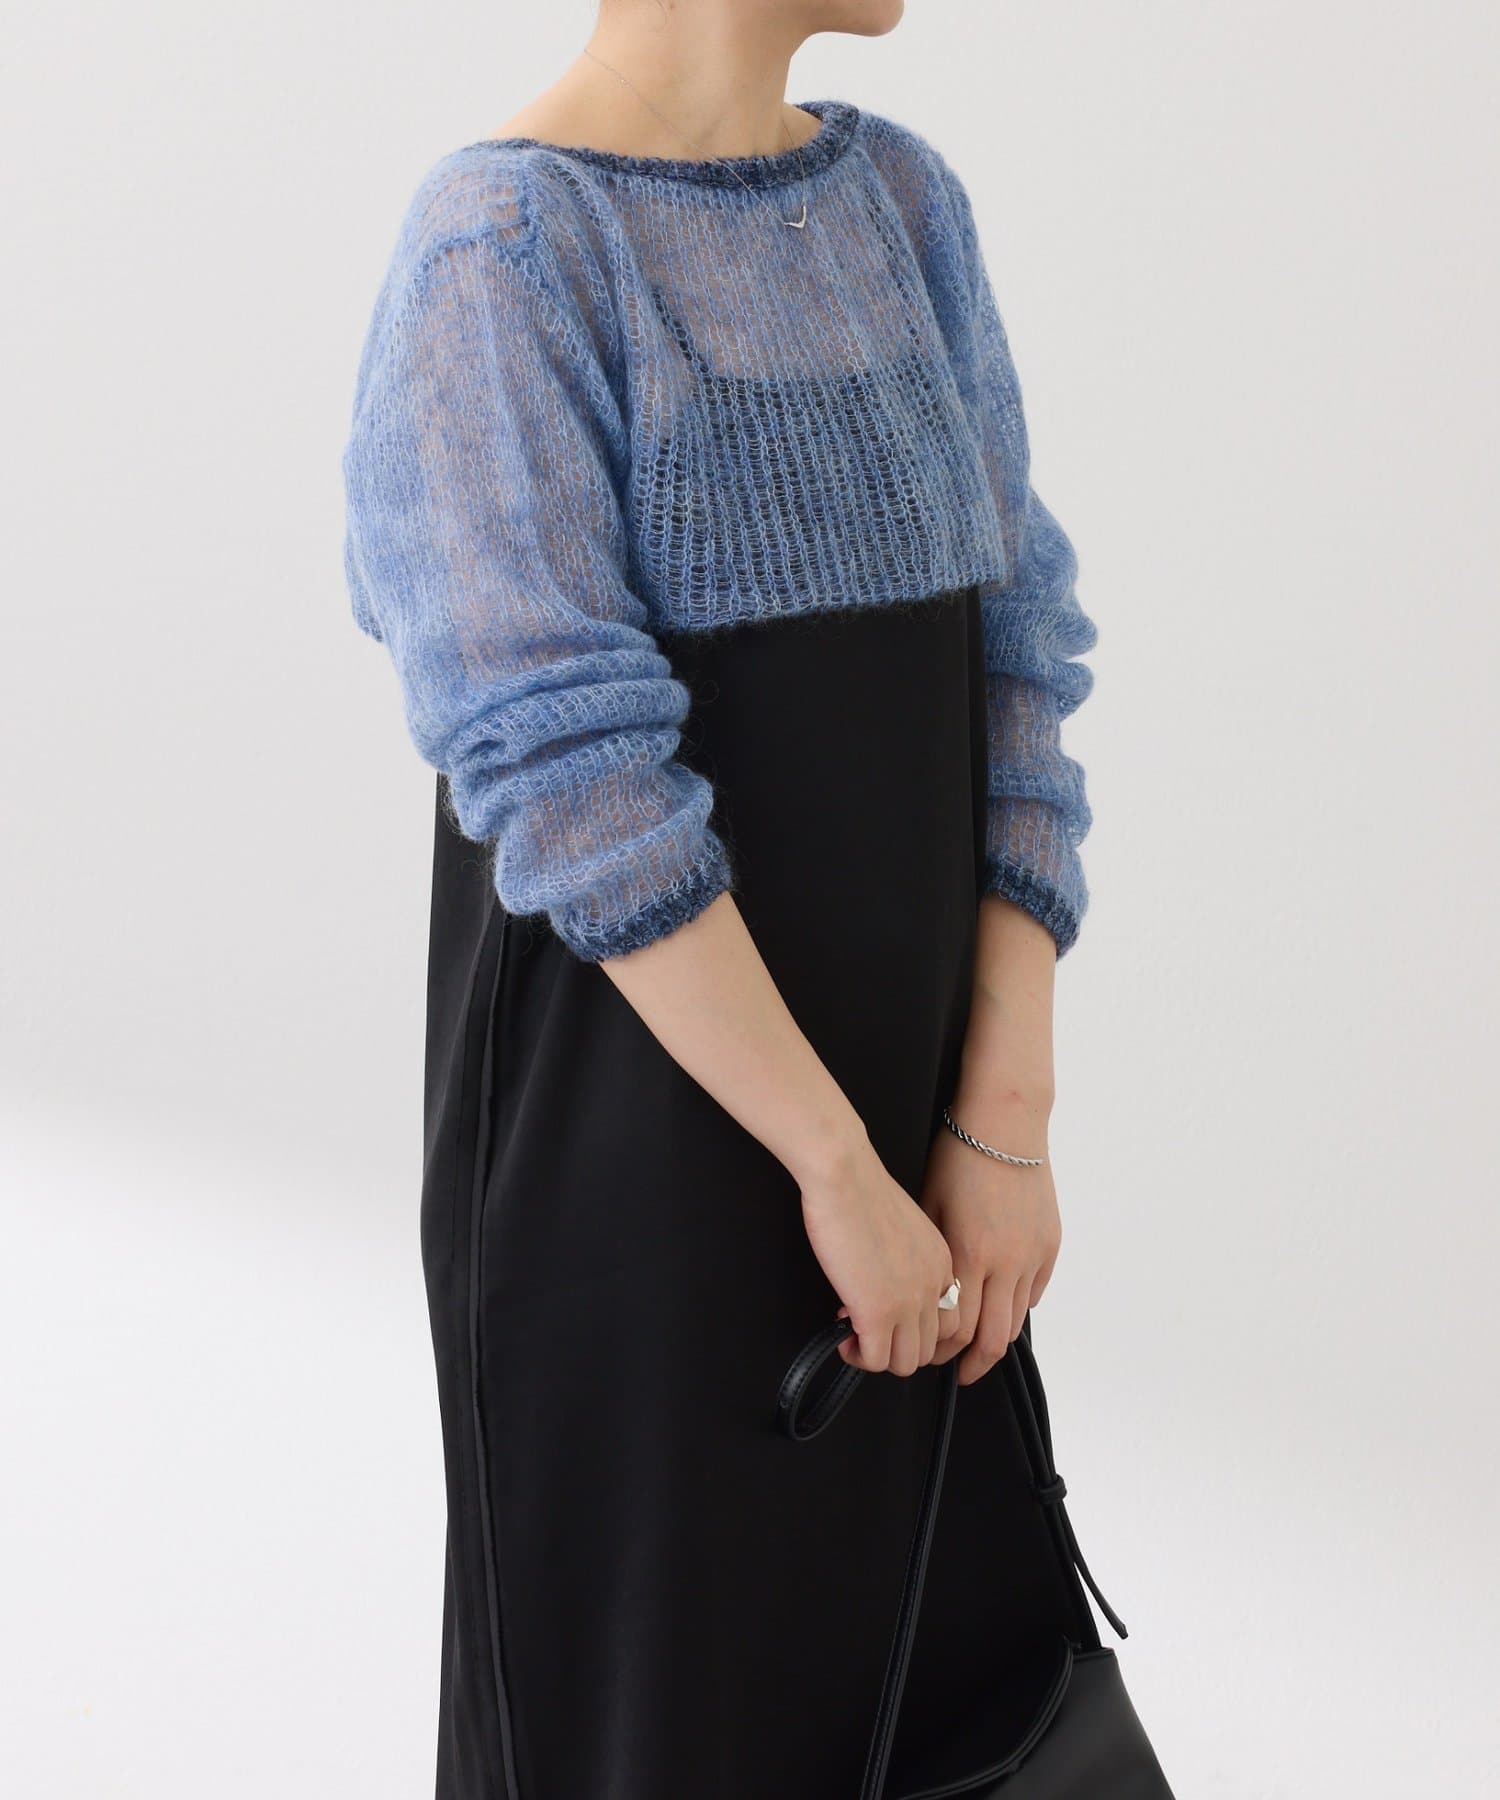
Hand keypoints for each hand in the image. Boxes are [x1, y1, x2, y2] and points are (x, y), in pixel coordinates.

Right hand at [797, 1132, 964, 1376]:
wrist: (845, 1176)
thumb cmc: (863, 1189)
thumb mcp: (905, 1228)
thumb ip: (909, 1260)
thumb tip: (888, 1284)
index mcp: (943, 1265)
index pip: (949, 1322)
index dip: (916, 1328)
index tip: (891, 1319)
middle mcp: (933, 1287)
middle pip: (929, 1348)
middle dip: (897, 1346)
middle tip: (868, 1329)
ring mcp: (908, 1303)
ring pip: (906, 1362)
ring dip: (878, 1356)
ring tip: (854, 1336)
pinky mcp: (877, 1313)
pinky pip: (875, 1360)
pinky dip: (857, 1356)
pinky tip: (842, 1337)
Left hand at [920, 1104, 1060, 1385]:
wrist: (1004, 1125)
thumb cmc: (958, 1160)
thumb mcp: (930, 1209)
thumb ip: (933, 1259)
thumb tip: (927, 1298)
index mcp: (967, 1254)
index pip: (956, 1328)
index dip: (942, 1350)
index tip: (930, 1356)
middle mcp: (1004, 1262)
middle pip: (992, 1338)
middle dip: (972, 1364)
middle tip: (958, 1371)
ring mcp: (1032, 1255)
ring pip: (1016, 1320)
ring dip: (996, 1341)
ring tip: (978, 1349)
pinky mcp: (1050, 1244)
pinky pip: (1034, 1292)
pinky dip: (1017, 1307)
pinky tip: (1000, 1308)